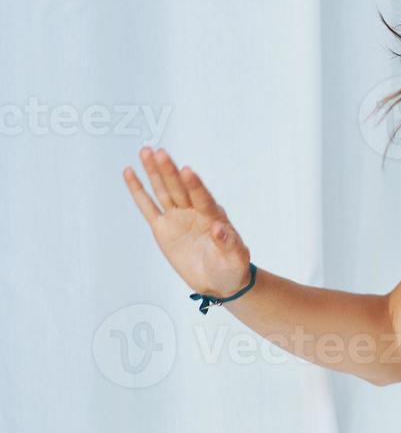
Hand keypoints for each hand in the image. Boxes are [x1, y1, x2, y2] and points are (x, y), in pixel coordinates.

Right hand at [122, 146, 252, 297]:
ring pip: (163, 191)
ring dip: (154, 172)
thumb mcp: (236, 259)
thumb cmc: (231, 268)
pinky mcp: (163, 227)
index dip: (195, 185)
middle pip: (180, 188)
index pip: (203, 197)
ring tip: (146, 152)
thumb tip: (220, 228)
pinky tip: (131, 173)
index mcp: (214, 216)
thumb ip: (229, 243)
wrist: (218, 280)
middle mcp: (195, 211)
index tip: (187, 170)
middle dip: (170, 171)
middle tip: (160, 152)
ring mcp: (178, 217)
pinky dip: (138, 190)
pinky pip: (147, 207)